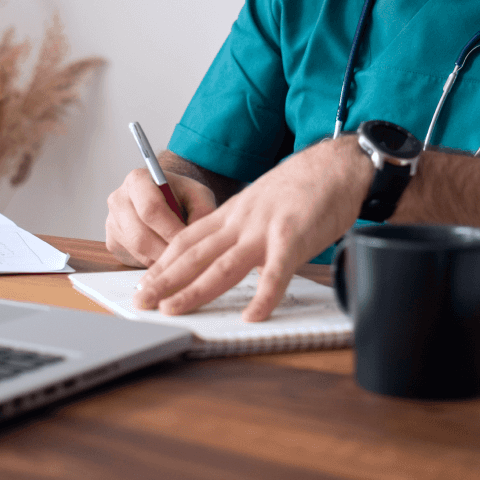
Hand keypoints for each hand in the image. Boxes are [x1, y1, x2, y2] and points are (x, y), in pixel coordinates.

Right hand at [105, 168, 217, 267]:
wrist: (166, 198)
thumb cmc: (182, 195)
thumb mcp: (198, 195)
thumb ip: (202, 212)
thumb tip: (198, 237)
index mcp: (137, 180)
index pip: (150, 208)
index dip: (170, 229)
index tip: (188, 241)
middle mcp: (118, 199)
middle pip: (140, 236)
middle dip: (166, 250)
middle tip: (187, 257)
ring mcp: (112, 222)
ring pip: (138, 251)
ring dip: (162, 259)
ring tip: (181, 256)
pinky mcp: (112, 241)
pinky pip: (134, 259)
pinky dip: (154, 262)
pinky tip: (168, 256)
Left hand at [131, 136, 369, 321]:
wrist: (338, 164)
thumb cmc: (306, 185)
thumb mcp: (262, 201)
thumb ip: (245, 227)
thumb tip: (232, 255)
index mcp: (234, 213)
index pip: (188, 239)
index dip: (163, 262)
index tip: (145, 282)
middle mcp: (242, 221)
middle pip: (195, 254)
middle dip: (164, 280)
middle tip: (141, 301)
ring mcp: (265, 229)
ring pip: (223, 265)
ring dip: (195, 290)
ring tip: (172, 310)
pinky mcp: (294, 237)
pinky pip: (276, 272)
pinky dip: (264, 296)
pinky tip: (253, 316)